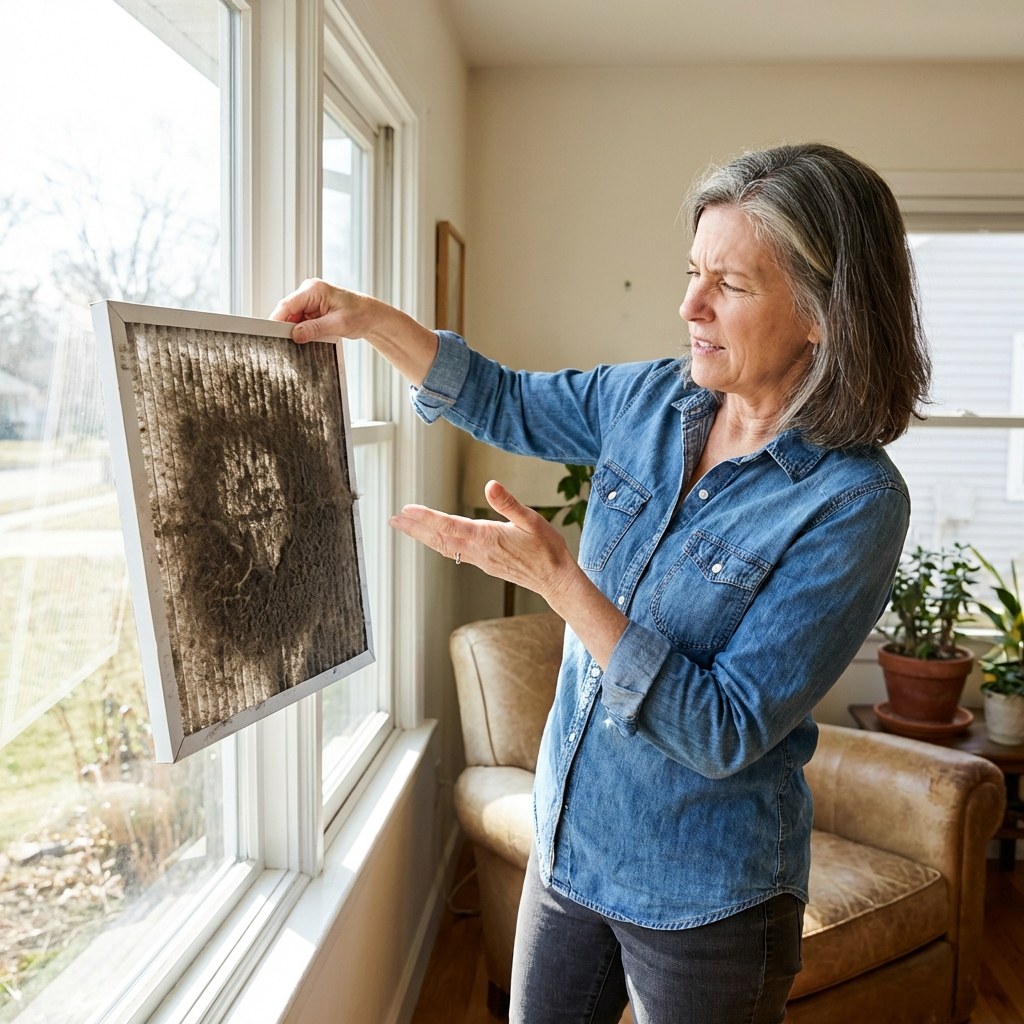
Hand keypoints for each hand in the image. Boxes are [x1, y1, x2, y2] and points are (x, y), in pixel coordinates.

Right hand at [269, 277, 437, 384]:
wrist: (372, 316)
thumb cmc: (360, 315)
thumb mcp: (338, 324)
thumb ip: (315, 329)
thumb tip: (296, 335)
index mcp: (314, 289)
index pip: (287, 304)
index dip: (277, 320)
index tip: (270, 334)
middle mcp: (309, 291)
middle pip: (287, 311)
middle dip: (286, 327)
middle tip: (285, 344)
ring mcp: (309, 300)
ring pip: (292, 318)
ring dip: (295, 330)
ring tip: (302, 342)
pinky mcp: (312, 309)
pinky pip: (300, 321)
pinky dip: (302, 331)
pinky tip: (308, 338)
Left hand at [389, 480, 578, 604]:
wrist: (554, 579)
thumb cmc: (547, 549)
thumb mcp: (532, 520)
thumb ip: (509, 503)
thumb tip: (490, 485)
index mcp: (487, 537)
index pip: (449, 525)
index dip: (426, 516)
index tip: (407, 509)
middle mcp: (478, 551)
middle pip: (438, 538)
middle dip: (414, 528)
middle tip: (393, 519)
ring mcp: (480, 560)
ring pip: (443, 547)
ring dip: (422, 536)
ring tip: (405, 527)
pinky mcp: (484, 564)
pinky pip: (454, 553)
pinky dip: (438, 543)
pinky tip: (435, 539)